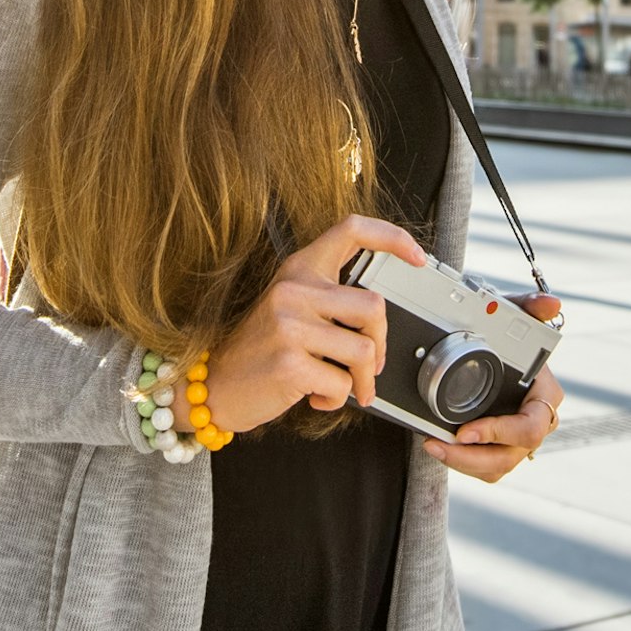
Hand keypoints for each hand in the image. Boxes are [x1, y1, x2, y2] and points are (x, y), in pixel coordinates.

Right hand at [203, 215, 428, 435]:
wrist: (213, 386)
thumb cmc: (260, 351)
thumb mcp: (289, 310)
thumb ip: (328, 302)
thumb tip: (379, 321)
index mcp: (299, 269)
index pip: (351, 230)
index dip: (392, 237)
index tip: (417, 257)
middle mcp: (294, 290)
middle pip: (373, 307)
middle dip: (380, 344)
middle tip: (369, 365)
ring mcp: (290, 326)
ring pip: (363, 351)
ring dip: (362, 381)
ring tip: (343, 388)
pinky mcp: (289, 364)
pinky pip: (343, 384)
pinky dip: (337, 400)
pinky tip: (316, 398)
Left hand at [422, 292, 563, 483]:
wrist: (489, 348)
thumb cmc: (506, 336)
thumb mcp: (514, 315)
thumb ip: (531, 306)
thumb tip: (551, 304)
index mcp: (546, 397)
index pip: (530, 427)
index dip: (499, 433)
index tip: (465, 431)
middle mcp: (537, 423)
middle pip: (510, 455)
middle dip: (473, 456)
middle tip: (441, 443)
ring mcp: (519, 440)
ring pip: (496, 467)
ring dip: (463, 462)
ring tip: (435, 446)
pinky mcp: (501, 448)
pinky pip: (485, 467)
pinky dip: (462, 462)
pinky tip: (441, 448)